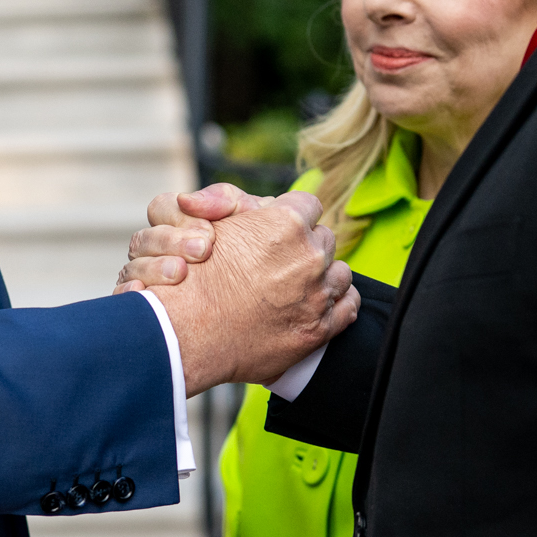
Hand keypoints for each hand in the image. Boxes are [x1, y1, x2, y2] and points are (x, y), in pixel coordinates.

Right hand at [113, 182, 259, 291]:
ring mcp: (147, 276)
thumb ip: (222, 199)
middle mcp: (157, 249)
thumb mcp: (249, 216)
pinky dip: (128, 292)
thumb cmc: (258, 244)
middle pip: (144, 239)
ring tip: (180, 274)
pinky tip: (142, 292)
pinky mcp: (146, 305)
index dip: (180, 218)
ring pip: (133, 267)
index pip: (161, 209)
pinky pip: (125, 295)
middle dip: (171, 243)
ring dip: (153, 268)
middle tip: (202, 251)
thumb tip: (186, 200)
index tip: (210, 234)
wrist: (271, 284)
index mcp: (177, 222)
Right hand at [144, 191, 355, 390]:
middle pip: (325, 238)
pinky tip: (314, 306)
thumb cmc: (194, 278)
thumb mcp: (209, 224)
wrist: (187, 334)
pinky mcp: (321, 328)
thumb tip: (263, 202)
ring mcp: (318, 293)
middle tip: (281, 262)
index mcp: (286, 223)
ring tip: (295, 287)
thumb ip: (235, 202)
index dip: (292, 217)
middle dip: (307, 248)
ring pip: (340, 272)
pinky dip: (336, 304)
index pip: (309, 204)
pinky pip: (349, 305)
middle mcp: (309, 255)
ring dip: (322, 277)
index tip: (280, 231)